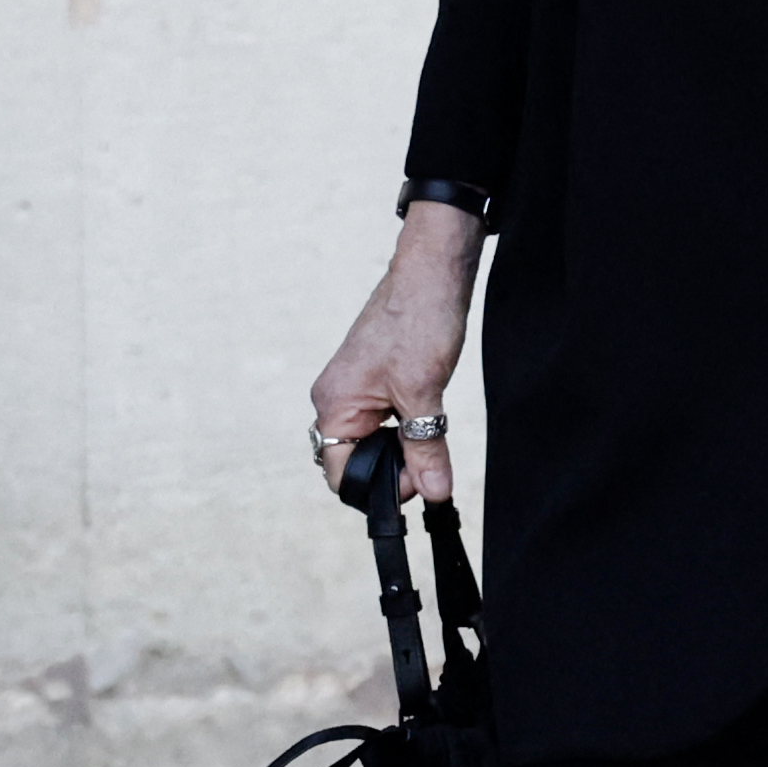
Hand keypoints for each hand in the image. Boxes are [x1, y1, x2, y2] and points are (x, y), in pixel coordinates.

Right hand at [309, 201, 482, 498]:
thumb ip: (426, 447)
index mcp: (333, 405)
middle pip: (353, 461)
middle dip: (390, 470)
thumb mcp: (424, 393)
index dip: (378, 488)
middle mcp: (334, 399)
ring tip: (430, 436)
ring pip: (370, 441)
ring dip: (399, 449)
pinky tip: (426, 418)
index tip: (418, 482)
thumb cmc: (418, 321)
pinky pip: (380, 420)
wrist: (430, 274)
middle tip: (429, 463)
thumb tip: (434, 492)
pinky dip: (403, 429)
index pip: (340, 474)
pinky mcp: (371, 378)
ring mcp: (352, 388)